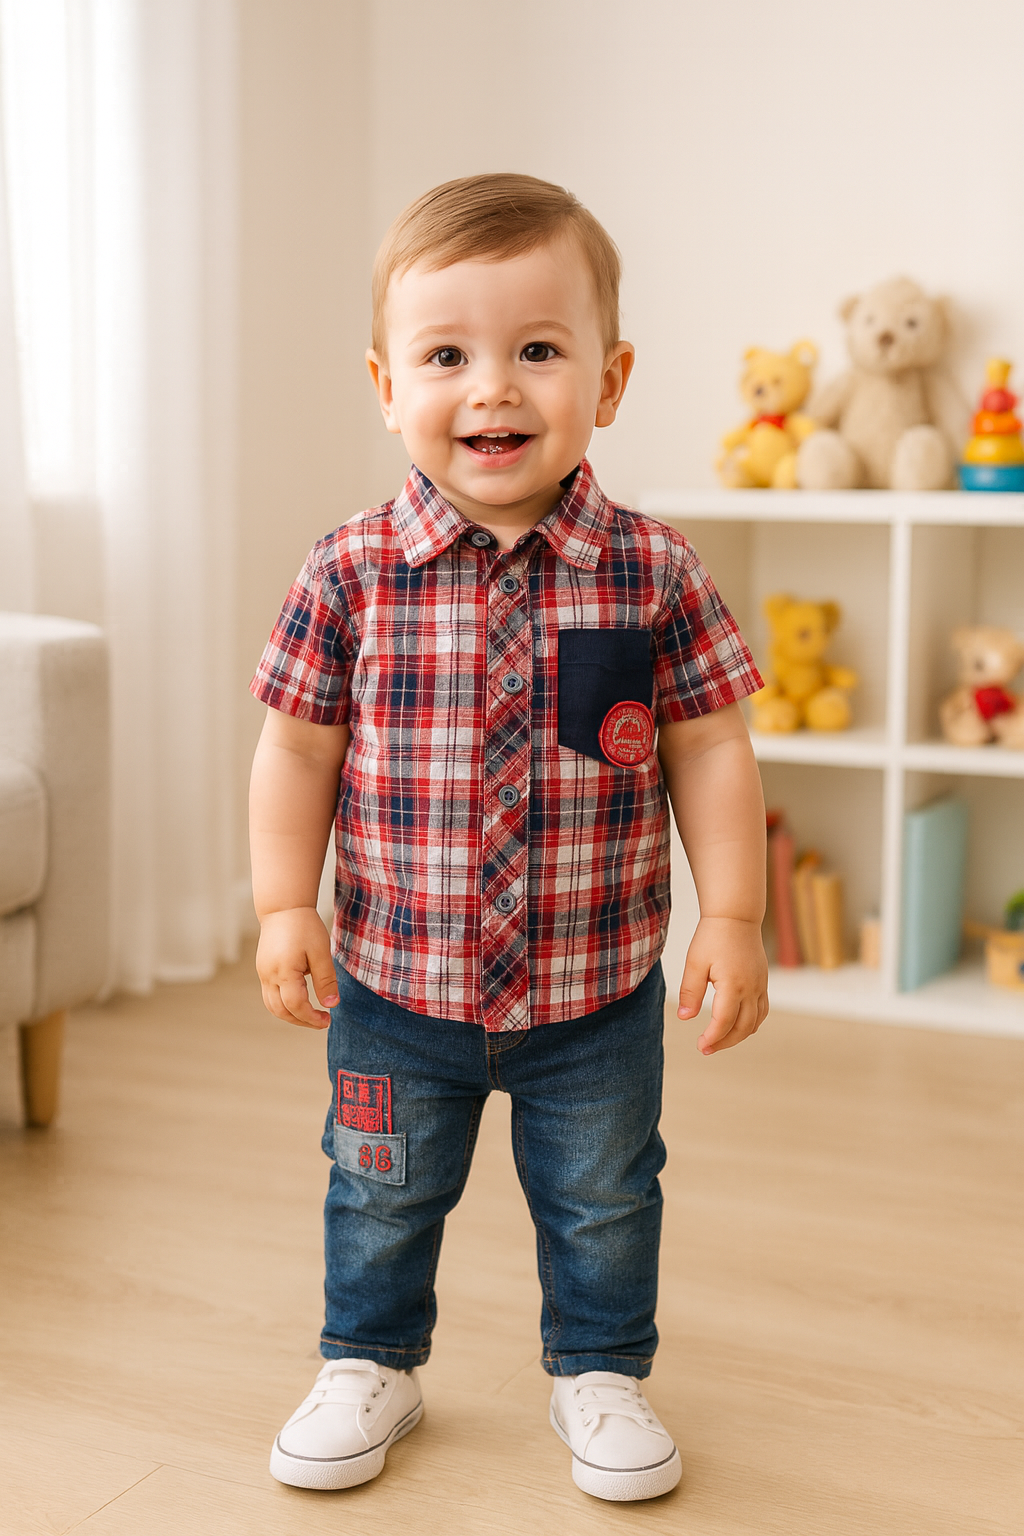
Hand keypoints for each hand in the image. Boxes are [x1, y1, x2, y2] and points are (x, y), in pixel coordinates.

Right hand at [256, 906, 338, 1029]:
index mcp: (284, 971)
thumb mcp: (321, 952)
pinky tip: (300, 1000)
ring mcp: (263, 973)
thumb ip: (326, 980)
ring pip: (272, 1006)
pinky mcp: (263, 970)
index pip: (296, 1006)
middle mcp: (268, 975)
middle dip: (301, 1021)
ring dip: (291, 1015)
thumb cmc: (304, 926)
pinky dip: (284, 1004)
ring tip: (311, 1014)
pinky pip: (270, 995)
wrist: (283, 908)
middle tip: (321, 1022)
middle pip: (280, 1011)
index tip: (328, 1019)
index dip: (312, 1018)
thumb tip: (332, 1005)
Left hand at [676, 916, 768, 1054]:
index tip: (700, 1045)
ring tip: (719, 1040)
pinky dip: (751, 1023)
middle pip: (743, 1028)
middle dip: (724, 1042)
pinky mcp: (762, 981)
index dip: (713, 1037)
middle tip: (706, 1048)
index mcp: (733, 984)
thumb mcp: (695, 963)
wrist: (736, 916)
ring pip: (755, 1022)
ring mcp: (760, 985)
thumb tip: (685, 1018)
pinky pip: (762, 1010)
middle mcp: (751, 988)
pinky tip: (737, 1026)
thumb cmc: (712, 936)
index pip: (724, 1021)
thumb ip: (690, 992)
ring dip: (738, 1036)